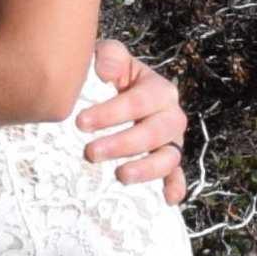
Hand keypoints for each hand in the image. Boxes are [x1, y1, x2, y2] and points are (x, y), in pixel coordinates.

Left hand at [80, 36, 188, 203]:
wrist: (111, 93)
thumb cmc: (108, 76)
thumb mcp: (109, 57)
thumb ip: (109, 56)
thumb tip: (106, 70)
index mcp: (158, 89)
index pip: (138, 101)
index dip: (111, 113)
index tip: (80, 123)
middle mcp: (170, 115)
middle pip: (156, 131)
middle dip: (123, 144)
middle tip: (90, 153)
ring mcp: (171, 140)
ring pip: (169, 156)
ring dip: (147, 168)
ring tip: (120, 176)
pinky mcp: (167, 161)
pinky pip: (176, 174)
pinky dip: (176, 185)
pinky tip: (168, 199)